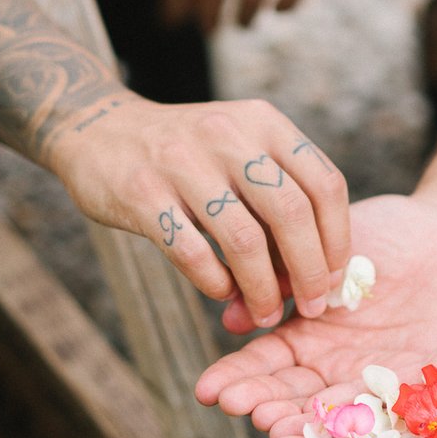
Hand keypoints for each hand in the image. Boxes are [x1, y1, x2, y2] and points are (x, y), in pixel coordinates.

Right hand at [48, 93, 349, 325]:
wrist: (98, 128)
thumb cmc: (187, 154)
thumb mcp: (239, 148)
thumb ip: (276, 196)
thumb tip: (318, 273)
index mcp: (264, 123)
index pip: (325, 184)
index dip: (338, 239)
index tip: (336, 277)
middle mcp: (228, 135)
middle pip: (292, 213)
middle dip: (309, 271)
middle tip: (311, 306)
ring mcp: (182, 162)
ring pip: (244, 240)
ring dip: (262, 289)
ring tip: (264, 315)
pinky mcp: (142, 193)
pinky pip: (192, 253)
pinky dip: (214, 282)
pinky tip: (220, 293)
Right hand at [195, 193, 436, 429]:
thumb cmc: (389, 233)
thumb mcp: (327, 249)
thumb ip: (284, 278)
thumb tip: (229, 313)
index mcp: (308, 333)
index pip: (265, 363)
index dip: (237, 377)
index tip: (208, 391)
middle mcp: (335, 365)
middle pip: (292, 395)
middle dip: (264, 406)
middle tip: (239, 412)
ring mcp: (374, 380)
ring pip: (333, 415)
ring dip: (302, 431)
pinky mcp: (418, 388)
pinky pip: (386, 414)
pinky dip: (358, 433)